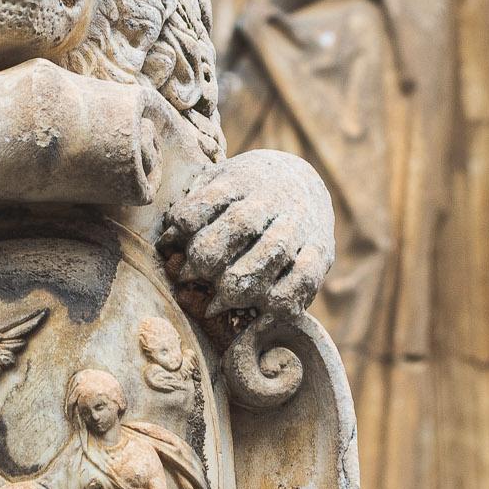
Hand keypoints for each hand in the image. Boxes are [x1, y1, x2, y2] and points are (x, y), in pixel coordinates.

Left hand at [159, 150, 334, 321]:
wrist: (305, 183)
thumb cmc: (246, 192)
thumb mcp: (218, 182)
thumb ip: (193, 208)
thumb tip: (167, 242)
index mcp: (243, 179)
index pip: (207, 203)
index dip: (184, 228)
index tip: (172, 245)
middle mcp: (275, 198)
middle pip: (239, 225)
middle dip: (208, 260)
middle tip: (191, 277)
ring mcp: (300, 224)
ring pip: (270, 254)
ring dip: (238, 285)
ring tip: (218, 302)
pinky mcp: (322, 251)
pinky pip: (302, 279)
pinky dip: (278, 298)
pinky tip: (258, 308)